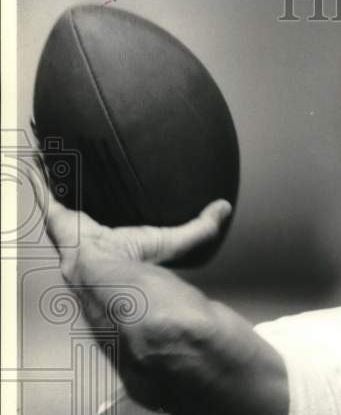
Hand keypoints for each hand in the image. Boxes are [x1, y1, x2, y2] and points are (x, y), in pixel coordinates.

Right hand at [34, 158, 231, 275]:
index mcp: (118, 232)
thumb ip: (202, 227)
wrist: (105, 269)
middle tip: (92, 151)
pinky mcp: (55, 213)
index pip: (118, 206)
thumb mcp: (175, 240)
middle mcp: (95, 224)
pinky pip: (45, 188)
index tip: (120, 171)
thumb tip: (224, 208)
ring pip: (67, 188)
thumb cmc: (136, 260)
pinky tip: (42, 154)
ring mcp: (73, 219)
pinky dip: (42, 172)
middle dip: (90, 175)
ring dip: (67, 170)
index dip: (117, 190)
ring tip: (67, 145)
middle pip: (91, 194)